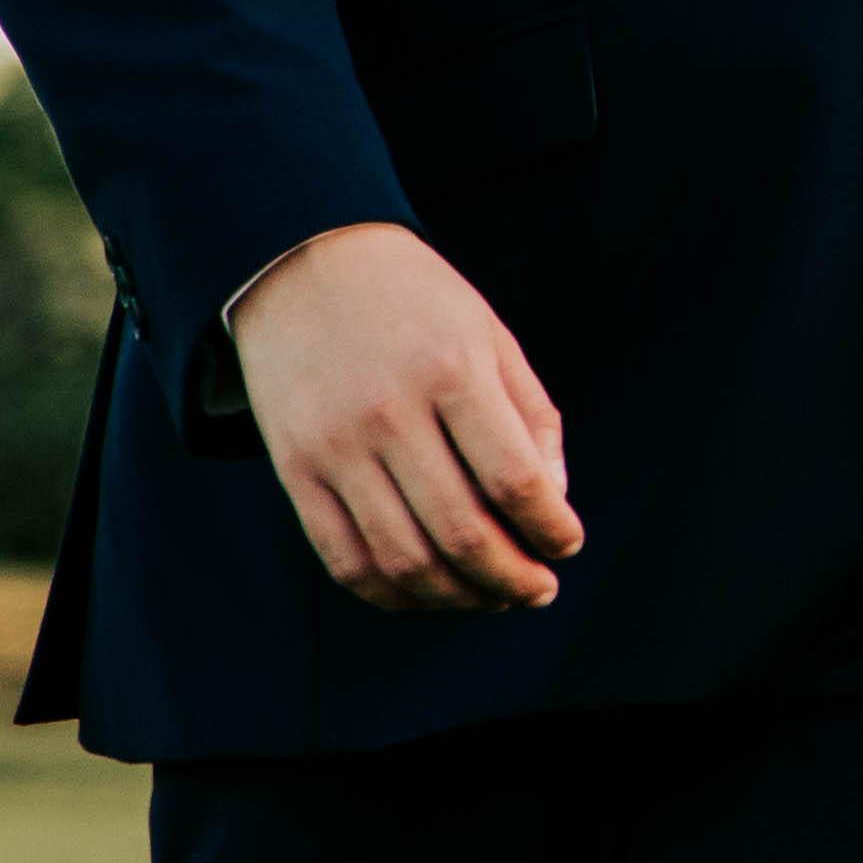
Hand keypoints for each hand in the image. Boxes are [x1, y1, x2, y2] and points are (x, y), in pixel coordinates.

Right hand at [231, 222, 581, 614]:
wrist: (307, 265)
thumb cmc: (418, 302)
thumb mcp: (491, 336)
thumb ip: (531, 418)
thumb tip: (554, 503)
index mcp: (452, 372)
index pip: (514, 480)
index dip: (550, 529)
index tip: (568, 545)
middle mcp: (389, 414)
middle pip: (461, 532)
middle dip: (512, 578)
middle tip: (538, 589)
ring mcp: (335, 447)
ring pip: (403, 559)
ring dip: (458, 596)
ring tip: (492, 597)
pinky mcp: (295, 471)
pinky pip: (344, 559)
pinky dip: (393, 593)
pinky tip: (430, 592)